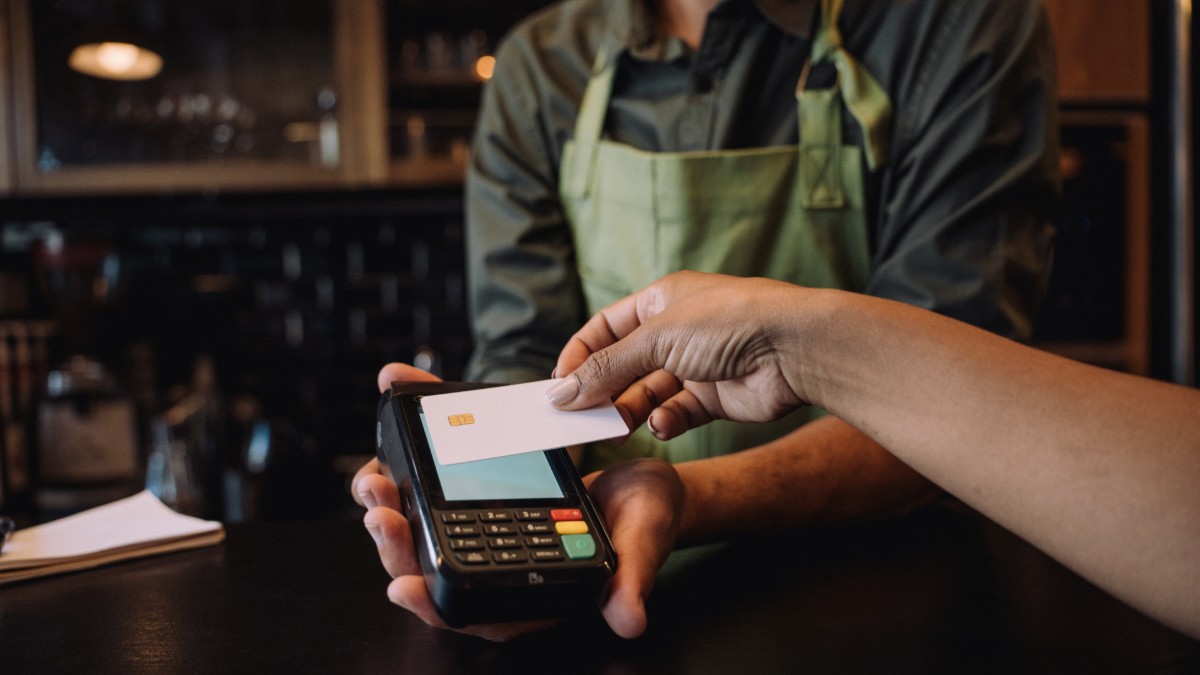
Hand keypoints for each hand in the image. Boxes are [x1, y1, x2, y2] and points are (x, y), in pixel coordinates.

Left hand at [351, 363, 681, 639]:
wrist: (646, 480)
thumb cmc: (643, 519)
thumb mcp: (640, 542)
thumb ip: (630, 579)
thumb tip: (629, 621)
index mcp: (521, 588)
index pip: (464, 608)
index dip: (428, 602)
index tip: (402, 585)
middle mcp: (490, 561)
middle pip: (424, 563)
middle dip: (393, 539)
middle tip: (379, 503)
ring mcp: (476, 523)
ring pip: (415, 519)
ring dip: (387, 496)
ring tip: (372, 473)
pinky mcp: (472, 487)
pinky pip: (432, 467)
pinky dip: (412, 431)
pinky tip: (397, 388)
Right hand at [549, 271, 810, 438]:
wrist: (794, 348)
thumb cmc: (729, 322)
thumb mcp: (655, 338)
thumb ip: (606, 368)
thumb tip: (563, 391)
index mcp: (661, 301)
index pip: (605, 328)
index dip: (580, 355)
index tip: (559, 385)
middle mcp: (678, 331)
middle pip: (624, 365)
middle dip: (602, 389)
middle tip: (580, 416)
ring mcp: (698, 365)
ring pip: (648, 393)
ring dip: (630, 409)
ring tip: (617, 426)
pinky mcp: (716, 397)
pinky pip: (678, 413)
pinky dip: (666, 420)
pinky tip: (663, 422)